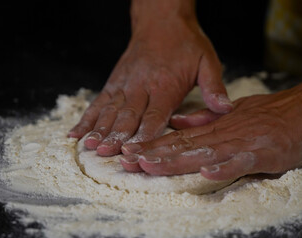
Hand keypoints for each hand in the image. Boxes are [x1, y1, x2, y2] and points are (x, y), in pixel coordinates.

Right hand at [68, 4, 231, 155]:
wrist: (162, 19)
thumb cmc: (186, 43)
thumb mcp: (207, 61)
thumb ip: (214, 86)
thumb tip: (225, 109)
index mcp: (166, 86)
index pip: (155, 116)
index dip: (144, 135)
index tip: (135, 152)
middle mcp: (142, 86)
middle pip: (128, 116)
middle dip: (116, 137)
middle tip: (105, 154)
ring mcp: (125, 84)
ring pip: (110, 109)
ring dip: (99, 129)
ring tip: (89, 146)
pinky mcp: (115, 81)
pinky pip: (98, 101)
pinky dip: (87, 117)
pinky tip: (76, 132)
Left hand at [119, 82, 301, 178]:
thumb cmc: (272, 113)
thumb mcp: (234, 113)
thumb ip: (205, 118)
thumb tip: (178, 121)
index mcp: (216, 126)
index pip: (179, 137)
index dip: (154, 145)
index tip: (131, 151)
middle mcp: (223, 134)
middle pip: (183, 146)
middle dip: (153, 154)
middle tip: (127, 160)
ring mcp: (242, 143)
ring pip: (203, 153)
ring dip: (176, 160)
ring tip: (150, 165)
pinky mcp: (263, 153)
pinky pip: (240, 162)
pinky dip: (224, 167)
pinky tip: (206, 172)